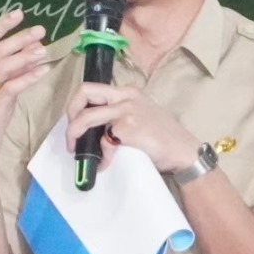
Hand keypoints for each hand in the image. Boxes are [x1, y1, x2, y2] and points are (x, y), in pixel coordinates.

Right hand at [0, 9, 48, 164]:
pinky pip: (12, 87)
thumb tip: (33, 50)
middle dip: (20, 38)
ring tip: (43, 49)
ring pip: (4, 67)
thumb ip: (14, 70)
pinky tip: (42, 71)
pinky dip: (28, 77)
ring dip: (25, 56)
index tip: (20, 13)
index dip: (2, 25)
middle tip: (40, 31)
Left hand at [62, 82, 197, 174]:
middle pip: (84, 92)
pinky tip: (105, 165)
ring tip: (75, 150)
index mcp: (127, 92)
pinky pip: (104, 142)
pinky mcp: (128, 128)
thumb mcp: (141, 115)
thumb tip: (94, 130)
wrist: (184, 150)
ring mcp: (126, 111)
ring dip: (74, 134)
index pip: (93, 88)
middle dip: (70, 113)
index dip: (77, 104)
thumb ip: (119, 114)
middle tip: (71, 133)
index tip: (75, 121)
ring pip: (87, 117)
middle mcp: (125, 97)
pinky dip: (101, 156)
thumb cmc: (164, 137)